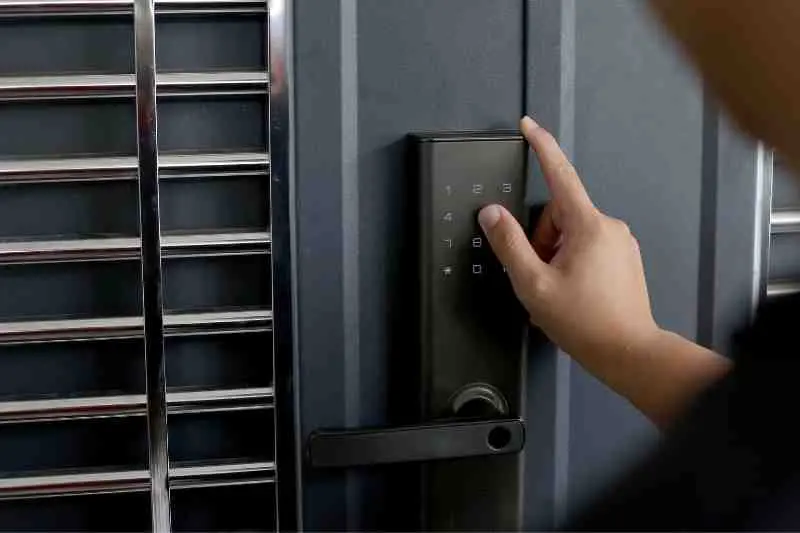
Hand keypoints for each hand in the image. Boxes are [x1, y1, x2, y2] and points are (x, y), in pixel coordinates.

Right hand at [479, 116, 659, 365]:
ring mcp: (620, 243)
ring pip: (572, 234)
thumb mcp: (533, 284)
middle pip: (558, 216)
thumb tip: (492, 214)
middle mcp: (609, 227)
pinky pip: (588, 248)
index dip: (541, 147)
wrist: (628, 352)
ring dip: (555, 256)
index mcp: (588, 226)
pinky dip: (572, 264)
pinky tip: (572, 293)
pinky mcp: (624, 259)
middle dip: (541, 241)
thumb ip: (509, 244)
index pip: (559, 175)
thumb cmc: (585, 322)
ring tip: (558, 291)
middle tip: (540, 276)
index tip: (528, 125)